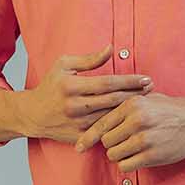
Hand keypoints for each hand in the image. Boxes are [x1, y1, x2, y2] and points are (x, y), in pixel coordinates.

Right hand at [22, 42, 153, 143]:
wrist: (33, 115)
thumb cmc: (50, 86)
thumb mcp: (64, 65)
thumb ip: (89, 59)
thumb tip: (112, 49)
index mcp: (71, 86)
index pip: (108, 82)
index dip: (129, 81)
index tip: (146, 78)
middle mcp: (75, 106)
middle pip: (113, 100)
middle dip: (135, 94)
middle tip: (152, 88)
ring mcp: (78, 123)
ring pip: (111, 116)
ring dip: (131, 109)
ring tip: (147, 101)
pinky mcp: (80, 136)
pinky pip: (104, 130)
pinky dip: (119, 123)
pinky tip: (132, 118)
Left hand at [74, 90, 184, 168]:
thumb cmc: (168, 109)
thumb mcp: (145, 99)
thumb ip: (123, 107)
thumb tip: (97, 118)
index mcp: (132, 105)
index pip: (102, 124)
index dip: (87, 137)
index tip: (78, 147)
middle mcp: (137, 121)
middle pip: (106, 142)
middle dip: (111, 144)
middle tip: (123, 142)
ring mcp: (145, 139)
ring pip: (114, 155)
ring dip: (120, 155)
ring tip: (132, 148)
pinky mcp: (152, 155)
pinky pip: (126, 165)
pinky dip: (128, 164)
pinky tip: (138, 157)